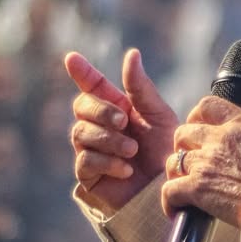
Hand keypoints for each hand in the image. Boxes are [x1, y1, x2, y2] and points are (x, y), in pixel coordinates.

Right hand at [66, 47, 177, 214]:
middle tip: (124, 122)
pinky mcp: (89, 174)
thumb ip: (140, 87)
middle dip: (102, 111)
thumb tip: (131, 53)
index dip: (82, 72)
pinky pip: (85, 160)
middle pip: (82, 106)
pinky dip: (107, 162)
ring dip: (109, 139)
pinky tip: (126, 169)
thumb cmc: (167, 151)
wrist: (168, 187)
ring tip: (132, 150)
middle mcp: (100, 125)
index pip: (93, 86)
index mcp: (116, 107)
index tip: (72, 58)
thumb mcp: (158, 115)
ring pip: (81, 133)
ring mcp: (91, 149)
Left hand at [161, 96, 240, 229]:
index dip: (196, 117)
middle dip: (183, 147)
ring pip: (173, 161)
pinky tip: (176, 211)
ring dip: (175, 174)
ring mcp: (206, 161)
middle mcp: (221, 137)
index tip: (197, 128)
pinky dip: (169, 202)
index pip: (207, 106)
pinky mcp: (197, 187)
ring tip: (182, 189)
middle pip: (184, 132)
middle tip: (189, 163)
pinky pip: (170, 190)